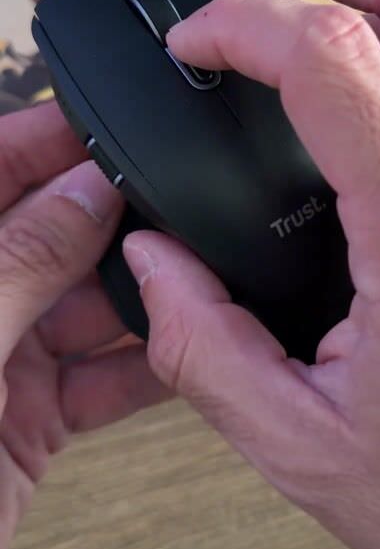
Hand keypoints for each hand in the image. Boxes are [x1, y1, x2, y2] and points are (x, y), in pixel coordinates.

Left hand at [0, 101, 169, 548]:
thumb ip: (20, 261)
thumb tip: (83, 192)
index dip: (47, 142)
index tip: (113, 129)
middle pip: (50, 236)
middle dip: (110, 223)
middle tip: (173, 210)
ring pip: (84, 307)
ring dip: (137, 298)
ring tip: (190, 281)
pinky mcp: (28, 419)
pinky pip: (98, 379)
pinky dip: (142, 370)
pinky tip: (182, 354)